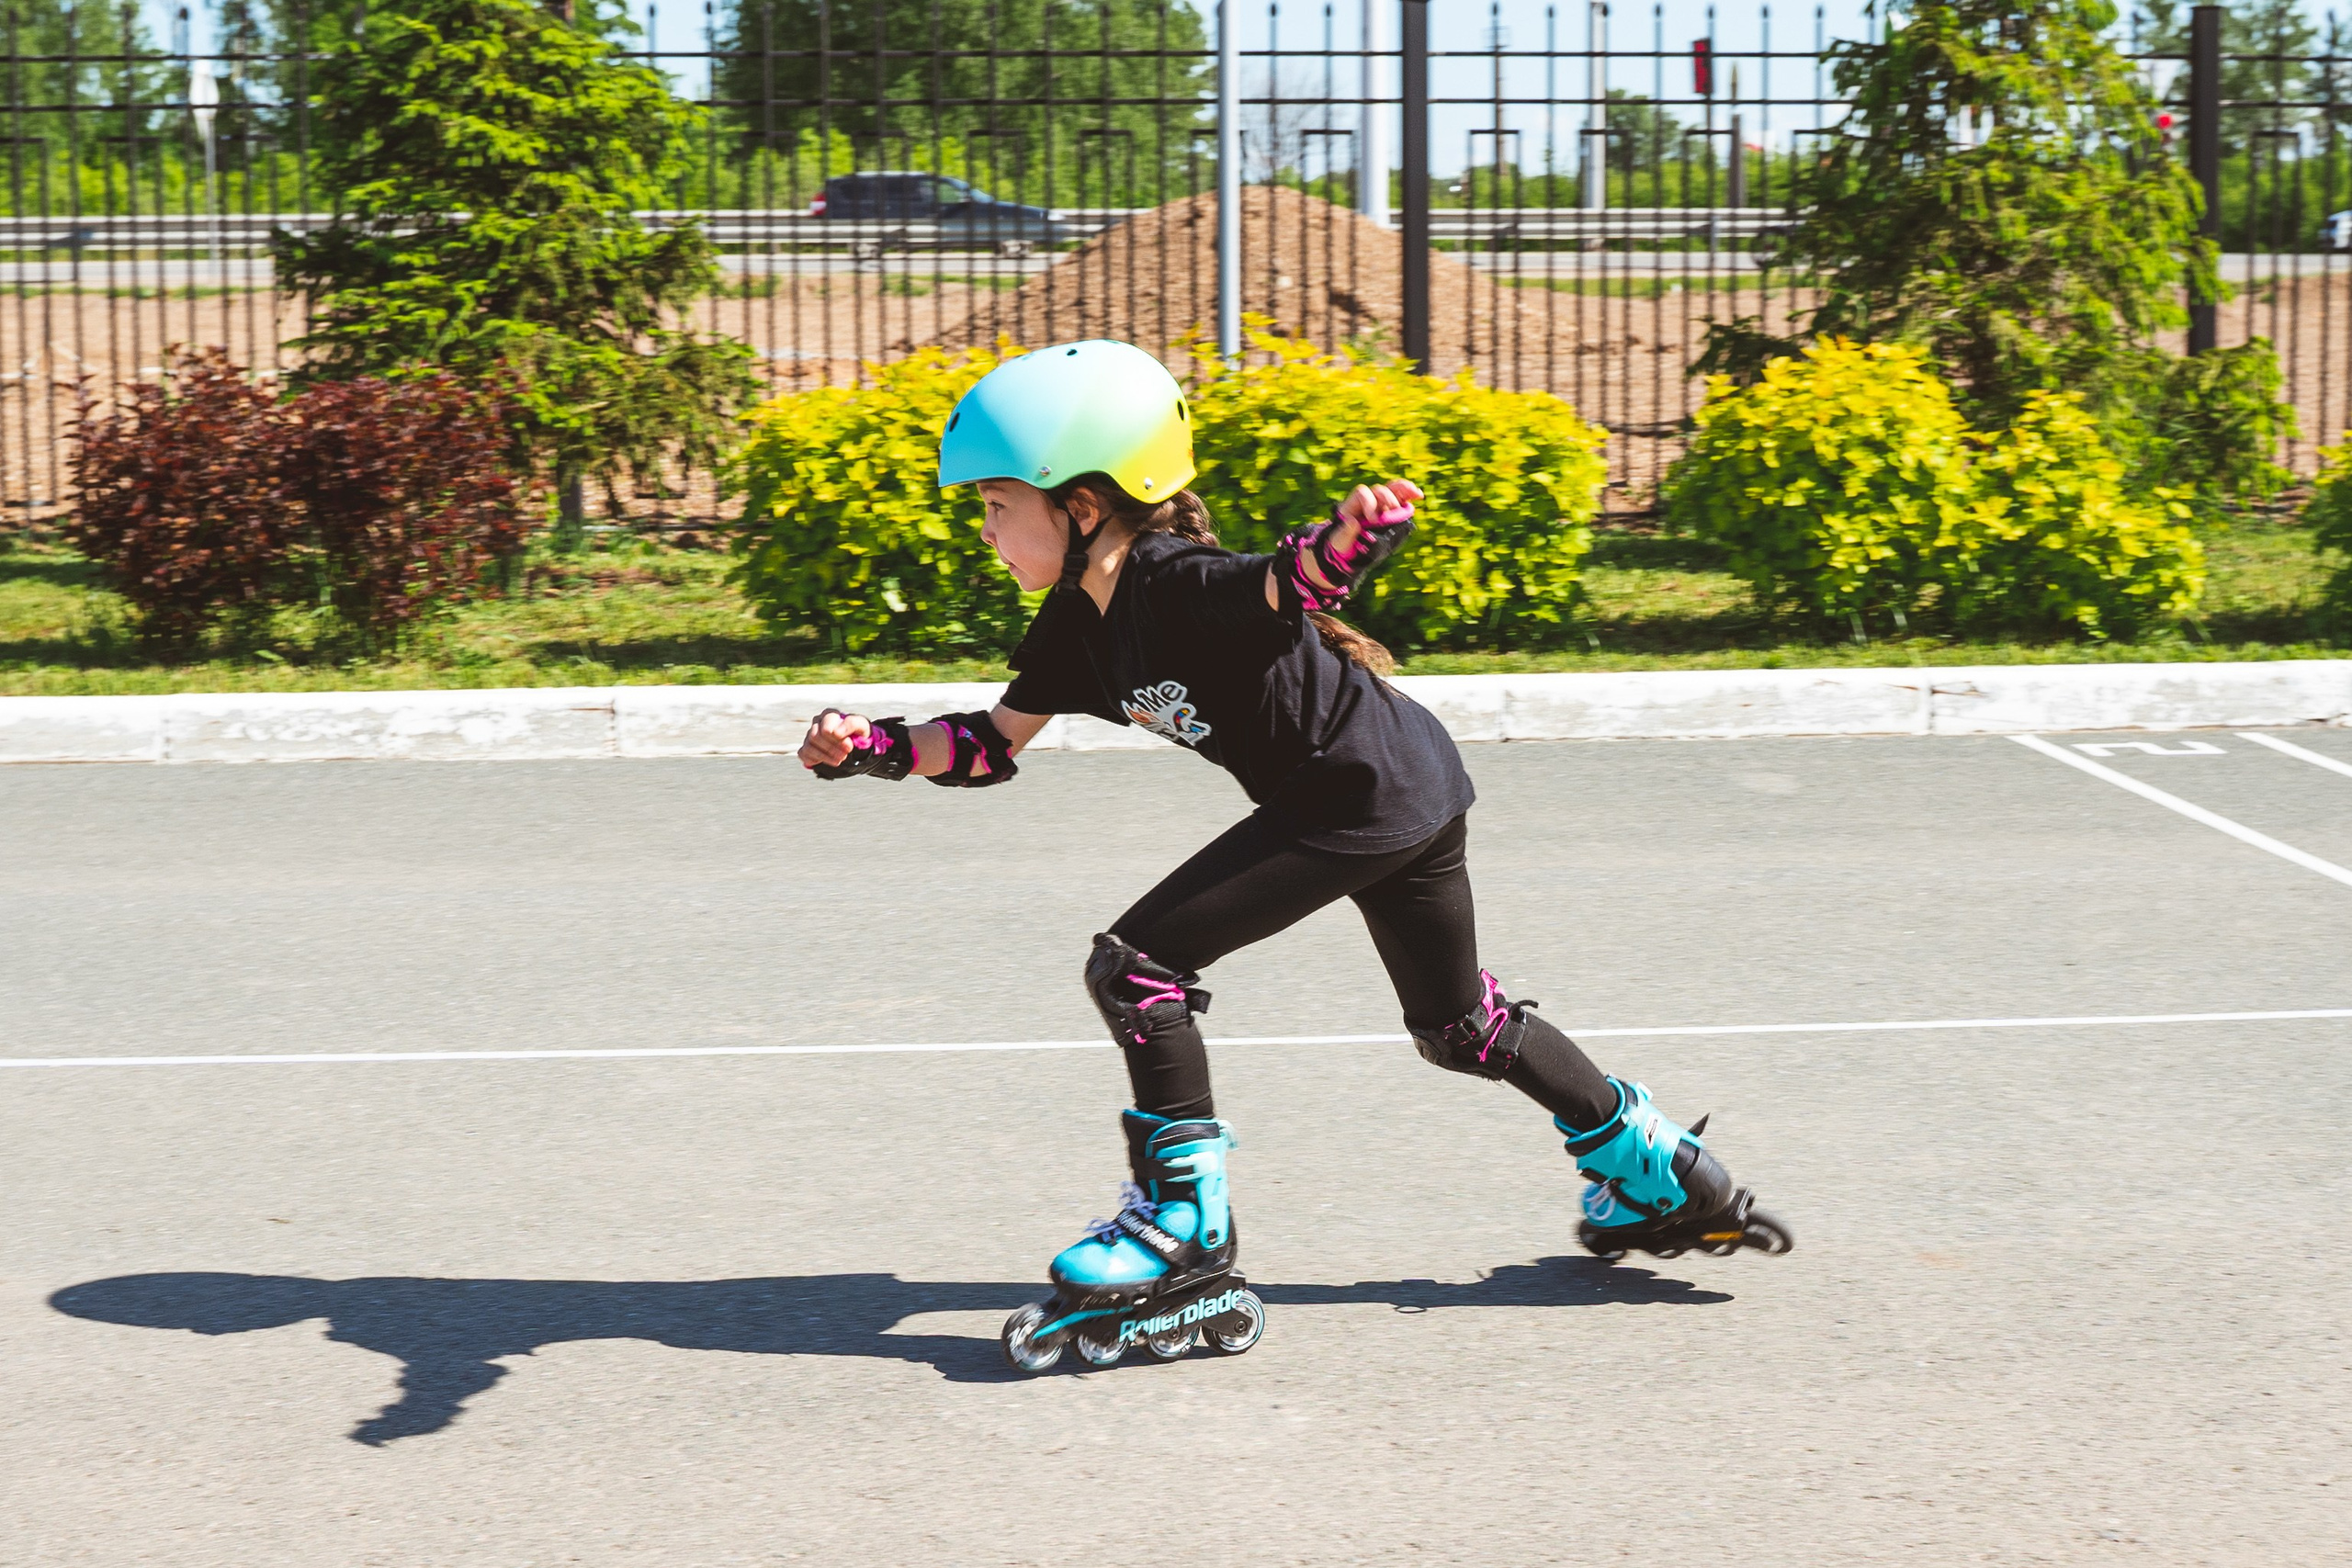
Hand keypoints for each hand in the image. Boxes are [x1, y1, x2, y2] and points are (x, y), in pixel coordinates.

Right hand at [799, 708, 872, 770]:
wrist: (858, 747)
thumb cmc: (858, 734)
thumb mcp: (862, 727)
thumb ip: (852, 723)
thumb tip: (837, 731)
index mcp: (829, 715)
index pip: (825, 726)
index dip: (837, 738)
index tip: (849, 747)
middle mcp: (817, 723)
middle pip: (815, 736)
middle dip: (831, 749)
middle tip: (845, 755)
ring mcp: (810, 736)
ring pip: (809, 746)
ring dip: (825, 756)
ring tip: (840, 759)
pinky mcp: (806, 748)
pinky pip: (804, 754)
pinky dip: (815, 760)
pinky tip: (828, 761)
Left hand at [1306, 479, 1423, 595]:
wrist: (1348, 550)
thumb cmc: (1341, 545)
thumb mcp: (1339, 542)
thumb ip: (1344, 534)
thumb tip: (1353, 522)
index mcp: (1352, 505)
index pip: (1362, 493)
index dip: (1369, 502)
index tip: (1373, 519)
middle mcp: (1367, 501)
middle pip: (1379, 490)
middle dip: (1387, 498)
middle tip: (1393, 510)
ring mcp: (1379, 505)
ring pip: (1392, 490)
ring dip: (1404, 490)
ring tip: (1416, 494)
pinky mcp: (1391, 510)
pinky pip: (1401, 498)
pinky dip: (1410, 495)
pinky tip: (1419, 496)